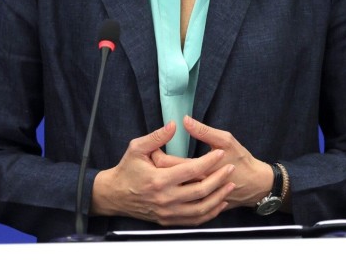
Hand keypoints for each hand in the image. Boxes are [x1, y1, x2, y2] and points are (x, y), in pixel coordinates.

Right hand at [90, 121, 236, 225]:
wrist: (115, 195)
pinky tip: (218, 202)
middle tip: (230, 168)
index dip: (208, 161)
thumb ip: (157, 136)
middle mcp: (165, 199)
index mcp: (159, 180)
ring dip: (218, 197)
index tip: (219, 153)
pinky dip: (209, 213)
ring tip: (229, 185)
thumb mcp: (137, 148)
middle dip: (219, 179)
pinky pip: (194, 220)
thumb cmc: (126, 170)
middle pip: (201, 191)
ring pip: (201, 208)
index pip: (191, 170)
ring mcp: (168, 212)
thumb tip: (175, 124)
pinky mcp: (168, 220)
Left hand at [152, 116, 274, 208]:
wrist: (255, 185)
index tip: (154, 148)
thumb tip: (184, 120)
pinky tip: (170, 186)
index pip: (168, 163)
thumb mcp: (225, 140)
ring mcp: (197, 200)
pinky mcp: (200, 207)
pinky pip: (180, 203)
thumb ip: (203, 130)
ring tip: (158, 171)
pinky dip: (172, 194)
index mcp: (198, 170)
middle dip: (155, 167)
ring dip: (162, 181)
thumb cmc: (241, 160)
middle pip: (165, 179)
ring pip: (170, 192)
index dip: (156, 154)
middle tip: (151, 157)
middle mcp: (194, 188)